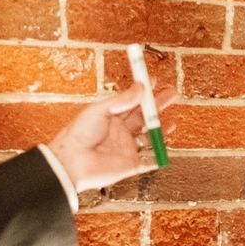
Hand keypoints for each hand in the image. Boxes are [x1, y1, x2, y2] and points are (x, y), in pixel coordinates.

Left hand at [46, 82, 177, 194]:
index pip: (132, 101)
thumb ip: (121, 100)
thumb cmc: (78, 135)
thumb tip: (141, 88)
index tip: (154, 80)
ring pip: (150, 137)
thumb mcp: (99, 111)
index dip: (144, 91)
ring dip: (161, 129)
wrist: (71, 162)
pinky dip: (158, 158)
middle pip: (144, 117)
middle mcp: (121, 132)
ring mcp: (127, 148)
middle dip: (159, 106)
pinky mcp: (130, 165)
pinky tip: (165, 152)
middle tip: (172, 95)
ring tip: (172, 122)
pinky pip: (149, 162)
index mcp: (111, 117)